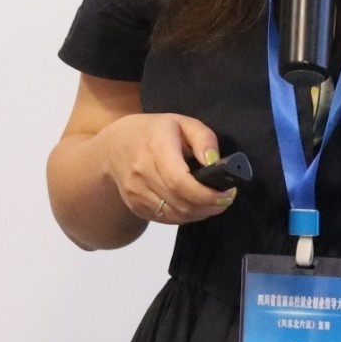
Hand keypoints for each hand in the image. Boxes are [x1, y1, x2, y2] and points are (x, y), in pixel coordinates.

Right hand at [91, 111, 236, 224]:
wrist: (114, 146)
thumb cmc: (153, 132)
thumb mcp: (182, 123)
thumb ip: (203, 139)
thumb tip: (215, 162)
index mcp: (155, 148)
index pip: (179, 181)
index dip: (205, 194)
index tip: (226, 193)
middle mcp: (141, 173)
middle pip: (180, 202)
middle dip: (209, 205)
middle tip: (225, 199)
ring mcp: (136, 193)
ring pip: (175, 215)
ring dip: (199, 213)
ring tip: (213, 203)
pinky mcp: (135, 206)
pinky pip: (165, 218)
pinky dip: (185, 216)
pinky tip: (194, 206)